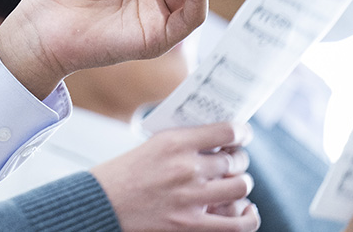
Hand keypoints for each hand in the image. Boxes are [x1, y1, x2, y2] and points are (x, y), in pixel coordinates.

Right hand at [90, 123, 258, 231]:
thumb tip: (219, 140)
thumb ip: (185, 142)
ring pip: (241, 187)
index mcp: (175, 142)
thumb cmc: (125, 173)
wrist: (103, 203)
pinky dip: (249, 217)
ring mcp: (191, 198)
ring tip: (232, 183)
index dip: (242, 132)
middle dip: (237, 160)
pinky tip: (246, 210)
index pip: (227, 131)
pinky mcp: (192, 225)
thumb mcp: (153, 144)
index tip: (242, 135)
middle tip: (231, 161)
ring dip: (240, 184)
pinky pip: (238, 224)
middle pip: (235, 160)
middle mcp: (186, 168)